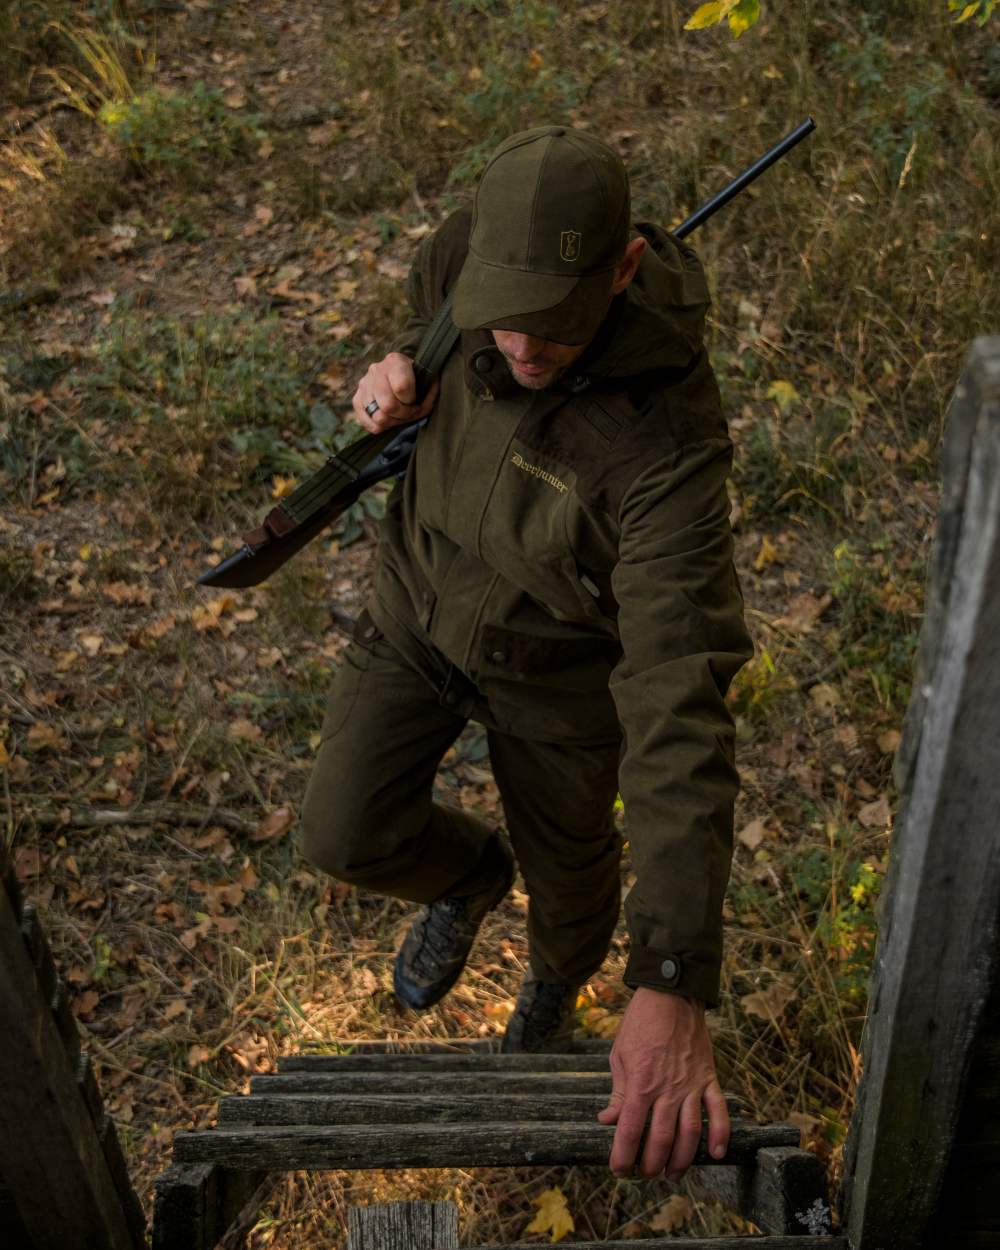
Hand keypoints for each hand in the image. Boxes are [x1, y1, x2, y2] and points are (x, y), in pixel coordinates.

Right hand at [351, 352, 438, 432]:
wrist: (402, 377)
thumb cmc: (418, 381)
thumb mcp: (428, 382)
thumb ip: (429, 393)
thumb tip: (421, 405)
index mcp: (395, 361)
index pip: (401, 387)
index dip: (411, 400)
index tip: (415, 400)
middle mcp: (376, 370)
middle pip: (388, 405)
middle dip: (403, 415)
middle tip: (409, 412)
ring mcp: (364, 385)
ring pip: (378, 417)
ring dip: (393, 422)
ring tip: (400, 415)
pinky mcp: (357, 399)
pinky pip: (367, 423)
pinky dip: (381, 426)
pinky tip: (389, 419)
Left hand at [597, 986, 728, 1179]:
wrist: (671, 994)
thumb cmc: (640, 1022)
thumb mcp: (620, 1054)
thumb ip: (618, 1091)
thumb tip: (607, 1119)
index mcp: (640, 1082)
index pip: (629, 1129)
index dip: (622, 1155)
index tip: (618, 1170)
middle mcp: (667, 1088)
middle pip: (660, 1138)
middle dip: (651, 1164)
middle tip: (646, 1175)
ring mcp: (690, 1084)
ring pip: (689, 1133)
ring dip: (682, 1159)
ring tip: (672, 1174)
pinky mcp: (708, 1077)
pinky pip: (718, 1110)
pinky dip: (720, 1134)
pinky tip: (716, 1154)